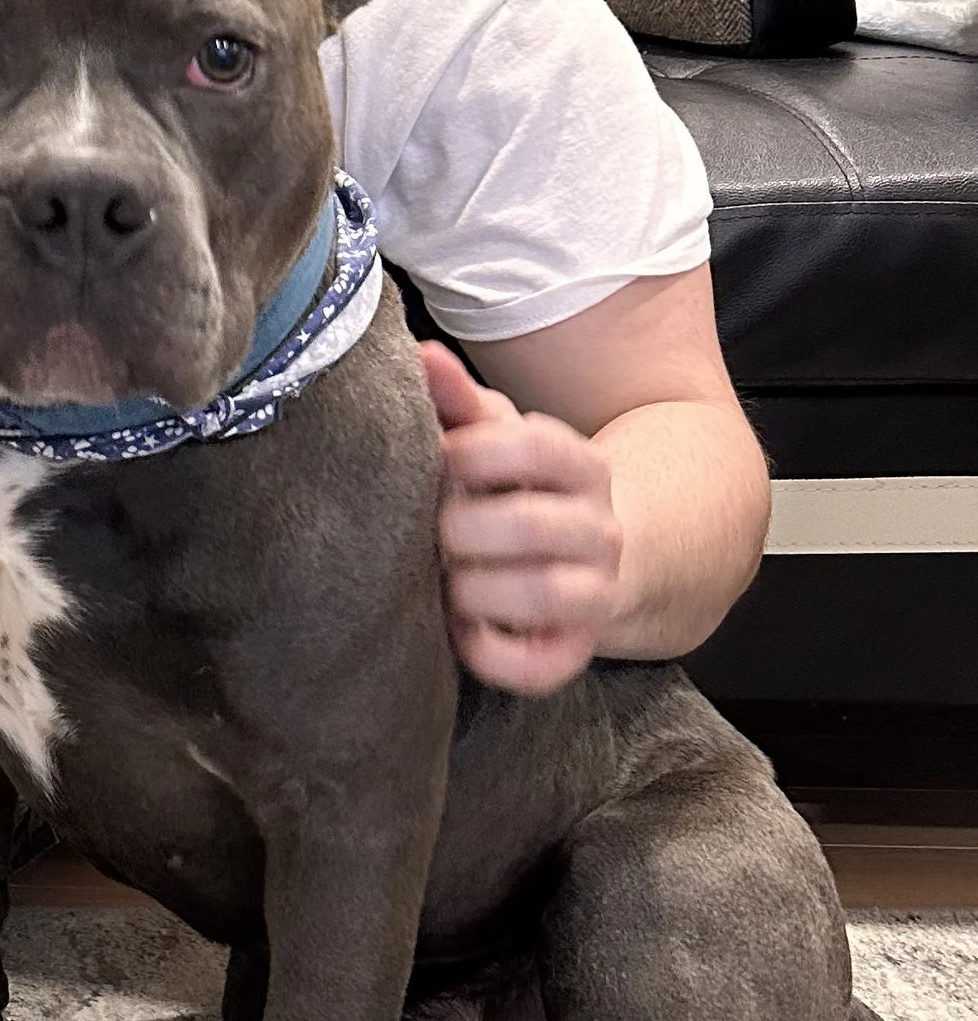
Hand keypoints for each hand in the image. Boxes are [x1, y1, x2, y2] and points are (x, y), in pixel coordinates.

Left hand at [420, 339, 623, 693]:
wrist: (596, 558)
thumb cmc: (520, 489)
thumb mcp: (498, 438)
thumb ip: (460, 400)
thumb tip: (421, 354)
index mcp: (581, 465)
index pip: (537, 446)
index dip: (474, 453)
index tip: (439, 461)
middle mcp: (599, 529)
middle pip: (533, 525)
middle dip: (464, 528)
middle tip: (430, 530)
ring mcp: (596, 592)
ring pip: (544, 594)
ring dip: (475, 589)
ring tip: (444, 579)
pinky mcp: (573, 650)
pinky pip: (539, 666)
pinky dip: (490, 654)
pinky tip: (458, 631)